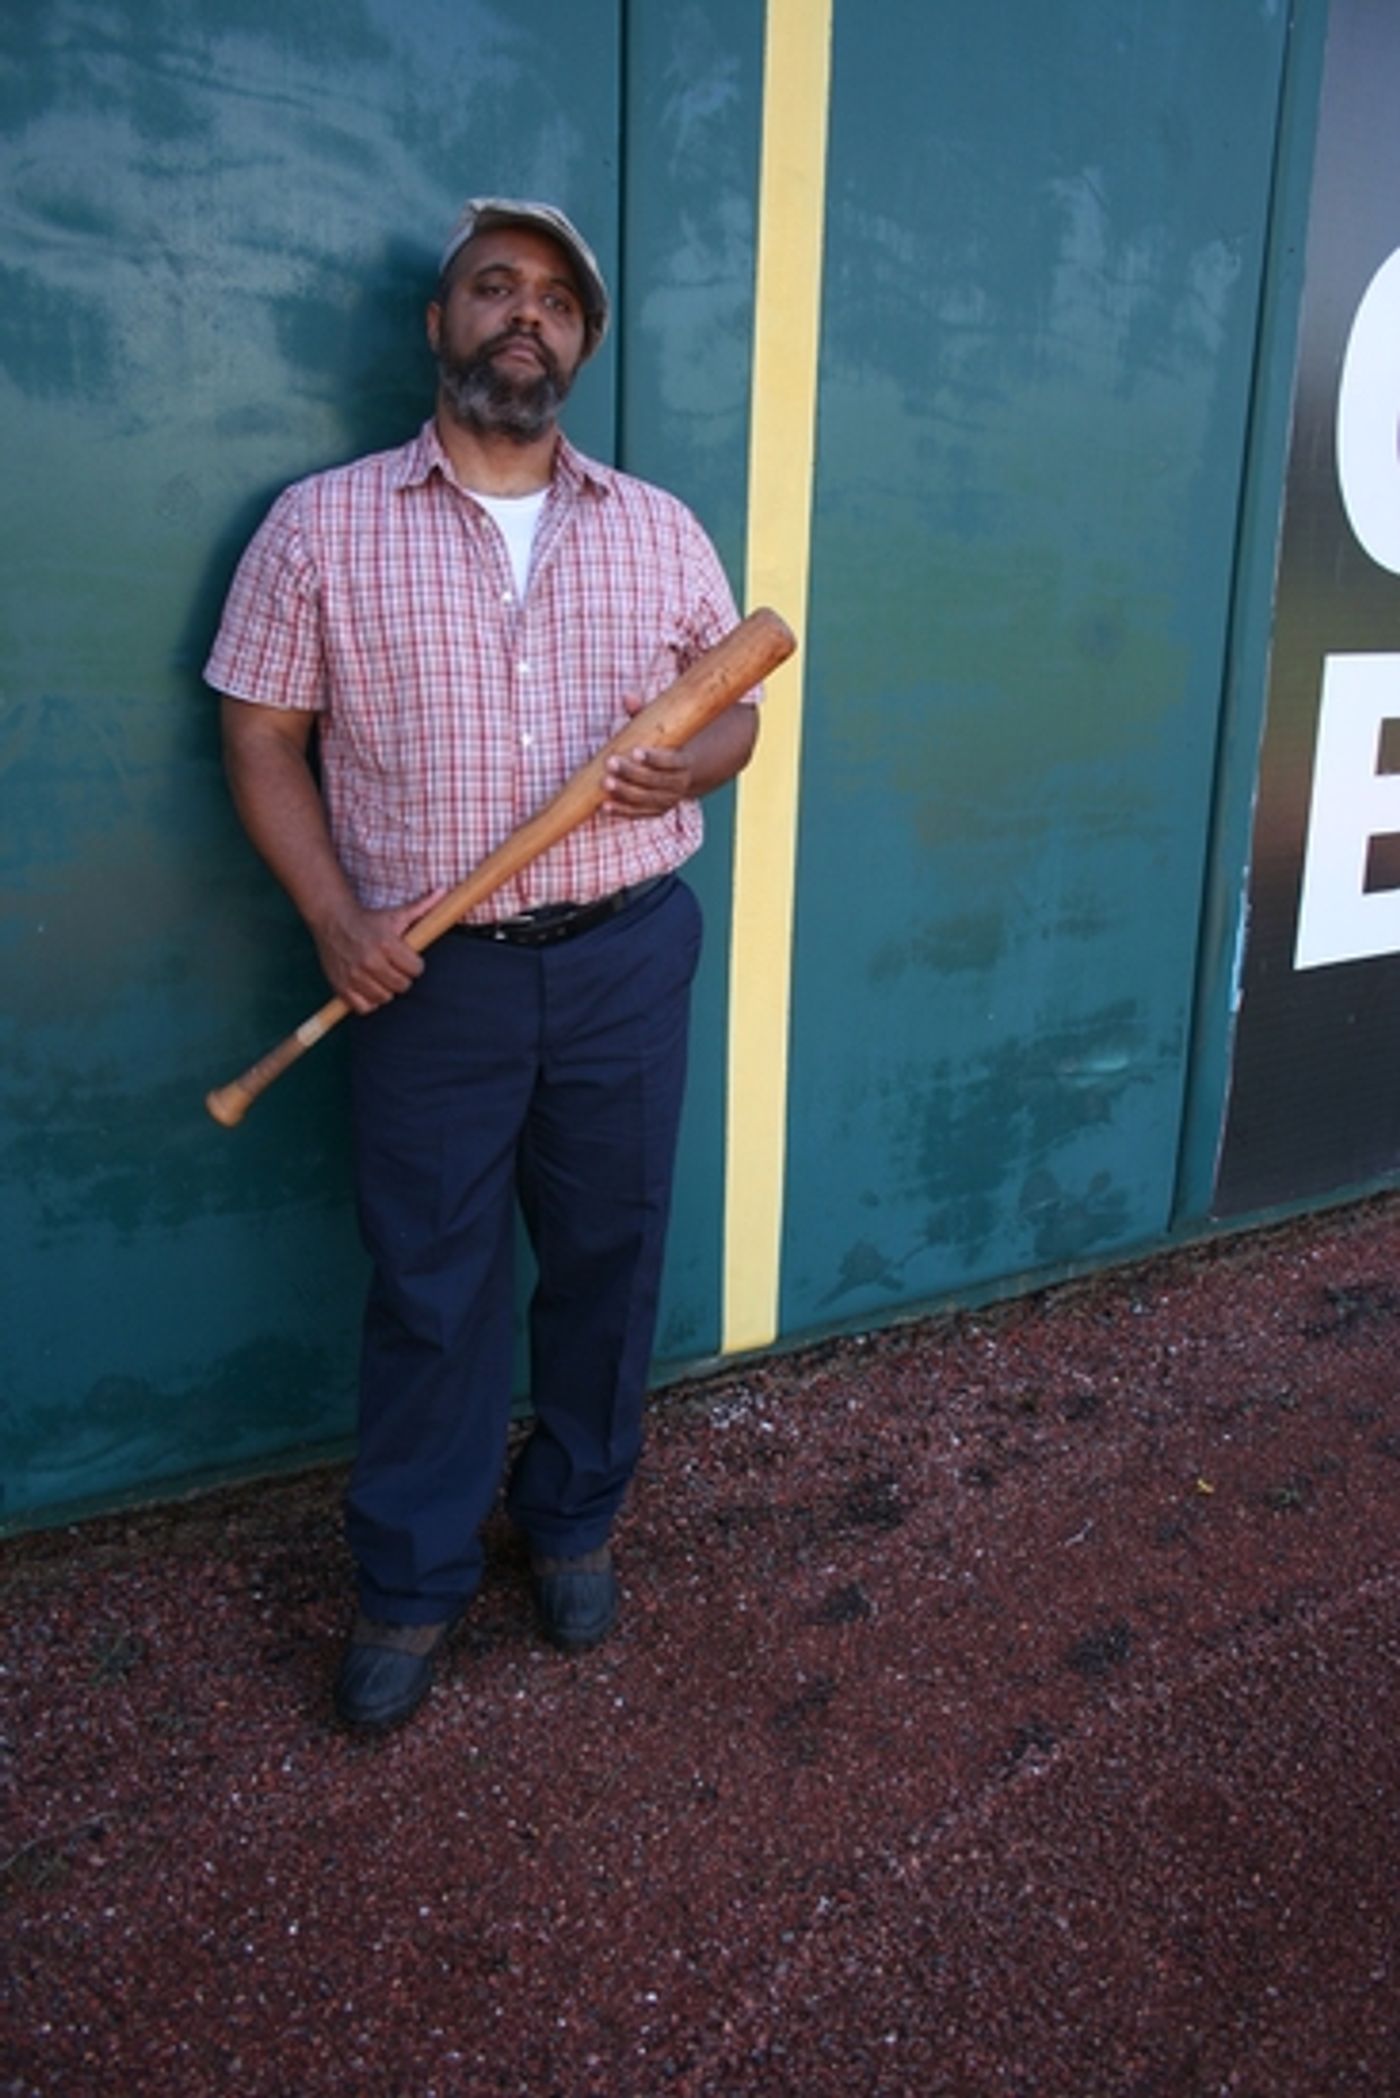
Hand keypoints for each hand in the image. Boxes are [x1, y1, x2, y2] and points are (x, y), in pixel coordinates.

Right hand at [311, 889, 444, 1012]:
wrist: (333, 920)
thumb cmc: (369, 920)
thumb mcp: (396, 914)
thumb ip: (422, 907)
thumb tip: (443, 891)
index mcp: (386, 943)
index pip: (416, 969)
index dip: (414, 964)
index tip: (407, 959)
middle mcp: (369, 961)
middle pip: (402, 986)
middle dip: (401, 977)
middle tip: (393, 967)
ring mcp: (354, 976)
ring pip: (384, 998)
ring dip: (385, 990)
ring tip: (380, 976)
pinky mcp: (341, 987)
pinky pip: (364, 1007)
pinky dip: (368, 1001)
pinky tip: (368, 987)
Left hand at [601, 693, 694, 818]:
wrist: (682, 773)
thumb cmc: (665, 745)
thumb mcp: (659, 729)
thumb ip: (643, 714)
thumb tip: (627, 697)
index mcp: (683, 764)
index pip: (671, 762)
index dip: (654, 759)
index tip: (635, 751)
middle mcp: (678, 785)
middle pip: (656, 782)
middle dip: (632, 773)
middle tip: (611, 763)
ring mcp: (667, 801)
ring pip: (646, 800)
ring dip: (624, 793)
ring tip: (605, 782)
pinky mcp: (655, 812)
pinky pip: (638, 814)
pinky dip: (621, 811)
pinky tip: (604, 805)